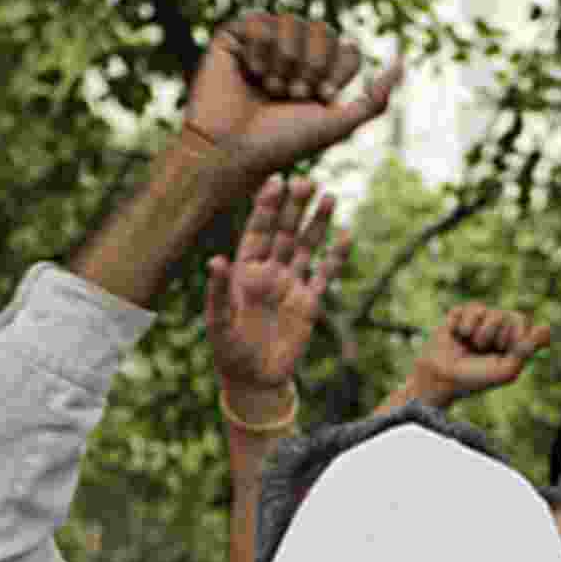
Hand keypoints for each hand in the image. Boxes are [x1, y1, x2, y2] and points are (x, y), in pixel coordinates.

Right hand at [186, 13, 402, 182]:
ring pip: (292, 21)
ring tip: (271, 88)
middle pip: (324, 29)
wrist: (232, 152)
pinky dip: (261, 50)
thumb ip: (374, 100)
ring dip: (287, 60)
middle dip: (314, 65)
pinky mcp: (234, 37)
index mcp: (318, 74)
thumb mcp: (337, 125)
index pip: (347, 48)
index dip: (338, 69)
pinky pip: (260, 19)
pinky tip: (251, 73)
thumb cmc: (281, 145)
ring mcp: (263, 43)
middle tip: (293, 94)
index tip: (322, 97)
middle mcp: (292, 55)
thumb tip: (402, 63)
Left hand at [208, 175, 349, 394]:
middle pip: (285, 232)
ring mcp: (291, 285)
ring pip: (307, 247)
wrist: (254, 380)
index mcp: (245, 270)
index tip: (275, 182)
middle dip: (294, 208)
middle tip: (306, 181)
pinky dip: (336, 257)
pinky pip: (325, 275)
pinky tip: (346, 235)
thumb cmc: (229, 350)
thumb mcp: (218, 322)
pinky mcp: (309, 304)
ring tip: (329, 197)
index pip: (257, 231)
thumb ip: (217, 292)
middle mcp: (269, 272)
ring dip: (317, 223)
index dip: (266, 208)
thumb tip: (215, 261)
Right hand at [409, 304, 550, 408]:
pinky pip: (470, 309)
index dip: (515, 336)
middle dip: (496, 335)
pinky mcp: (461, 314)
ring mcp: (480, 320)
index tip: (505, 350)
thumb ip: (526, 350)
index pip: (524, 322)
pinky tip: (457, 335)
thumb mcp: (506, 370)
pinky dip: (463, 325)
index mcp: (512, 342)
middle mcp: (499, 329)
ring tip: (470, 345)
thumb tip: (546, 327)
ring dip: (479, 333)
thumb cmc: (474, 379)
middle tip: (483, 351)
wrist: (439, 378)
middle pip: (510, 315)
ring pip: (490, 311)